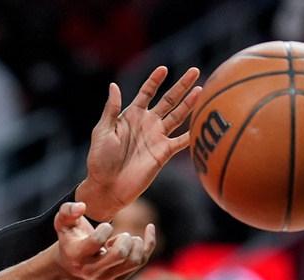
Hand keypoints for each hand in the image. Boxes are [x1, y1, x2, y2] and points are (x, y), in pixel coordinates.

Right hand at [53, 201, 154, 279]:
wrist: (71, 266)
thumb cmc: (70, 238)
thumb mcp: (63, 223)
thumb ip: (67, 211)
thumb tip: (82, 206)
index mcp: (77, 255)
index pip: (97, 241)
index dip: (105, 228)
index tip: (104, 227)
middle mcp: (91, 270)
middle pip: (119, 254)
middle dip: (124, 238)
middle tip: (120, 234)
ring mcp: (105, 278)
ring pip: (134, 261)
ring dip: (137, 243)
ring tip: (127, 238)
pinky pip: (142, 261)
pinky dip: (149, 243)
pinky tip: (148, 230)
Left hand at [77, 66, 200, 220]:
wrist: (107, 187)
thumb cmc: (100, 159)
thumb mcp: (102, 131)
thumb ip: (111, 109)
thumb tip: (114, 85)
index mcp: (131, 115)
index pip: (147, 92)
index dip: (155, 81)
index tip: (163, 69)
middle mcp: (147, 123)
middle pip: (168, 100)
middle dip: (181, 86)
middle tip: (195, 70)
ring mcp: (157, 137)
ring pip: (178, 116)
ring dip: (190, 104)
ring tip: (202, 90)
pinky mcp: (163, 153)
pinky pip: (181, 141)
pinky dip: (192, 134)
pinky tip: (203, 124)